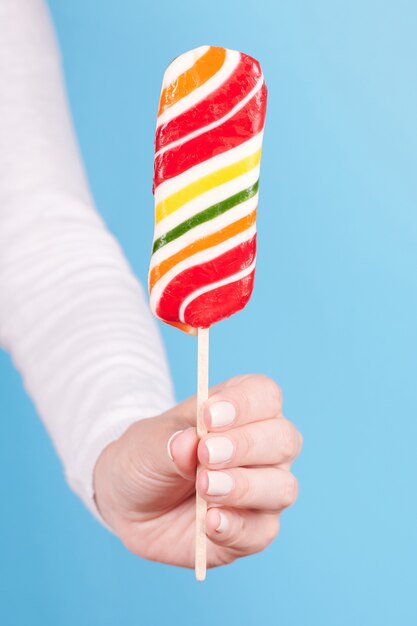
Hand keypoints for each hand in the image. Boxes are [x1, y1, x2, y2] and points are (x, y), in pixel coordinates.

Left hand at [93, 374, 301, 568]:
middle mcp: (263, 449)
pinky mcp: (253, 531)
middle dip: (246, 446)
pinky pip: (262, 532)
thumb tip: (189, 444)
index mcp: (241, 410)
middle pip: (284, 439)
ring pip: (282, 487)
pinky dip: (237, 527)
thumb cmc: (146, 457)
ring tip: (205, 487)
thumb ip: (169, 441)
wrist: (127, 502)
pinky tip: (210, 522)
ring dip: (244, 487)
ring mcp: (263, 491)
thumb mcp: (146, 442)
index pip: (265, 395)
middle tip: (206, 454)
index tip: (209, 417)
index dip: (244, 403)